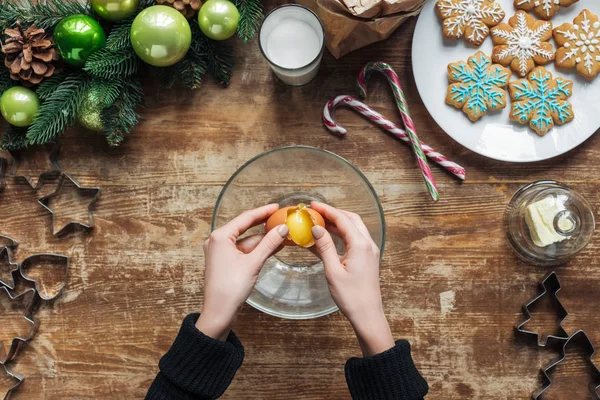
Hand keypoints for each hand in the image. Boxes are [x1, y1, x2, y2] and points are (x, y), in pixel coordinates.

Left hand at [196, 204, 288, 340]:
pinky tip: (272, 246)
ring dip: (263, 239)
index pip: (245, 218)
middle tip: (280, 217)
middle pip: (245, 228)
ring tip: (282, 233)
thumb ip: (269, 243)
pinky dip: (257, 249)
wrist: (218, 313)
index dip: (263, 211)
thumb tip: (283, 229)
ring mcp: (220, 252)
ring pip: (246, 240)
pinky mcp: (225, 262)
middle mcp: (217, 241)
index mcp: (220, 236)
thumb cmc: (230, 288)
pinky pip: (243, 250)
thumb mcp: (253, 263)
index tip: (277, 207)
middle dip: (264, 224)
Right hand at [310, 202, 393, 356]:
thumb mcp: (333, 270)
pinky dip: (341, 234)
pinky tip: (327, 238)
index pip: (342, 220)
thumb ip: (324, 247)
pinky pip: (354, 239)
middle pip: (351, 220)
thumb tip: (315, 228)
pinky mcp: (367, 258)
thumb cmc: (351, 296)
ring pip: (353, 229)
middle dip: (333, 213)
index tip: (312, 205)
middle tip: (315, 211)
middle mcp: (368, 244)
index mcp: (360, 245)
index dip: (327, 210)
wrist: (368, 315)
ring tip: (319, 222)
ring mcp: (369, 251)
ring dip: (337, 223)